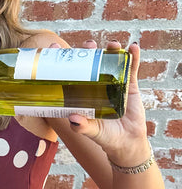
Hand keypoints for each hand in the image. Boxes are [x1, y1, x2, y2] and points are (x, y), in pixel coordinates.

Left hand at [65, 41, 150, 164]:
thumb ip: (82, 126)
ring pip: (110, 62)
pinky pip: (131, 69)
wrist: (126, 143)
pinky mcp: (130, 87)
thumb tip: (73, 119)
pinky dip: (133, 57)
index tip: (55, 47)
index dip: (62, 60)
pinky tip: (134, 47)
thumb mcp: (91, 131)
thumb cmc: (104, 137)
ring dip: (111, 50)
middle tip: (88, 45)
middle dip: (88, 50)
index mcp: (81, 93)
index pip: (69, 73)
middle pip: (90, 62)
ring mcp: (113, 84)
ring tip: (112, 44)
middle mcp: (95, 85)